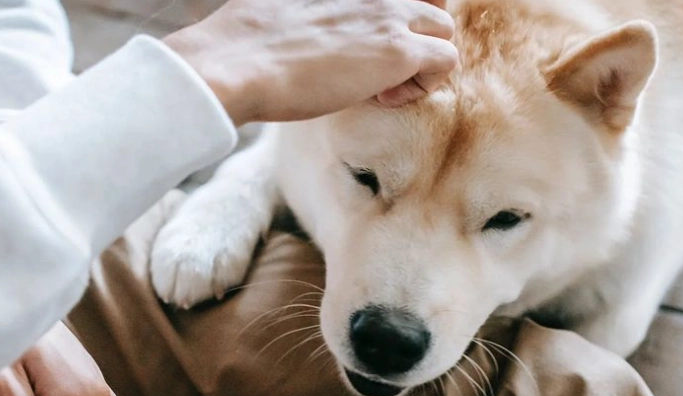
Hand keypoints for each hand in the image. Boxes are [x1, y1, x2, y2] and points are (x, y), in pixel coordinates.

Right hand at [164, 0, 458, 124]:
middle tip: (379, 71)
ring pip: (444, 29)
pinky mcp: (399, 51)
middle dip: (414, 39)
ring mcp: (389, 17)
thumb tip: (295, 31)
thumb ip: (302, 14)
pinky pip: (446, 60)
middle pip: (429, 4)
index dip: (392, 22)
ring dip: (421, 62)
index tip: (363, 50)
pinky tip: (384, 98)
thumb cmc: (243, 47)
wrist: (236, 65)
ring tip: (382, 88)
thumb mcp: (275, 11)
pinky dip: (423, 86)